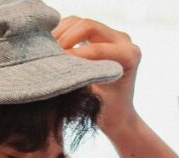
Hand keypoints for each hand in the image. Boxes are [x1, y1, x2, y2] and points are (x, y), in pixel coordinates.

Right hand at [54, 17, 141, 139]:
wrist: (115, 113)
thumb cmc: (108, 111)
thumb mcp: (95, 97)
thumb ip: (82, 77)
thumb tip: (59, 63)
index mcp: (129, 55)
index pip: (97, 49)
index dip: (74, 55)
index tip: (56, 64)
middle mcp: (123, 41)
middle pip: (89, 26)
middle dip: (66, 39)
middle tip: (51, 55)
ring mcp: (111, 35)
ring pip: (80, 22)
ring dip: (61, 34)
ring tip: (49, 50)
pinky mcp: (98, 35)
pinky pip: (76, 25)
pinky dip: (61, 33)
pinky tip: (51, 46)